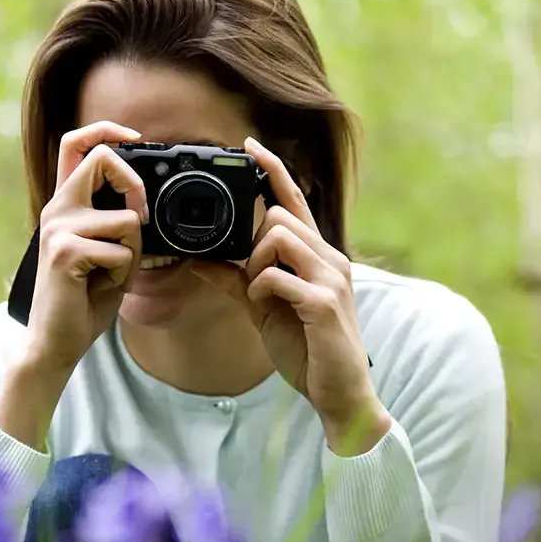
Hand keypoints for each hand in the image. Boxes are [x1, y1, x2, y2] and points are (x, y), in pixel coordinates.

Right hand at [20, 121, 148, 378]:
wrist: (57, 341)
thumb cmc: (84, 298)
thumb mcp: (107, 251)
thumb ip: (119, 223)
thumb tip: (145, 205)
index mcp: (66, 204)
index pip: (76, 144)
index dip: (107, 130)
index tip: (133, 137)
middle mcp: (58, 209)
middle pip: (102, 159)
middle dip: (135, 184)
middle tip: (140, 218)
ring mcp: (59, 228)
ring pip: (127, 220)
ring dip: (133, 253)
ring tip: (109, 274)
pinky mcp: (66, 252)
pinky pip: (121, 252)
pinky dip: (123, 274)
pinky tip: (100, 287)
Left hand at [189, 136, 390, 455]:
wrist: (340, 395)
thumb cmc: (307, 349)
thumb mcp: (263, 309)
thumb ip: (236, 280)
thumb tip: (200, 260)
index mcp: (318, 256)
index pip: (296, 200)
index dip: (273, 171)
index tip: (249, 146)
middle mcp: (330, 259)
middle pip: (282, 216)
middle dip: (253, 242)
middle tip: (250, 279)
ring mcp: (330, 279)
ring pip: (280, 238)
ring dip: (256, 265)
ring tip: (261, 296)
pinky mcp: (324, 304)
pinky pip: (278, 276)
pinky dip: (262, 288)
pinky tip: (265, 307)